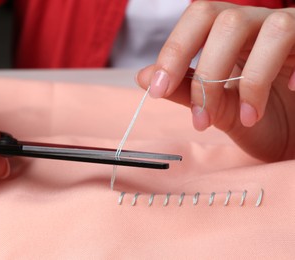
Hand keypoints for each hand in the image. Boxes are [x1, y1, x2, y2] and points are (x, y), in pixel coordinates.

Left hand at [136, 2, 294, 161]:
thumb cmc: (258, 117)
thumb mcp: (218, 108)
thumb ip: (184, 91)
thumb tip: (142, 76)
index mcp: (226, 34)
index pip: (197, 19)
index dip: (174, 50)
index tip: (157, 89)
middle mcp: (257, 25)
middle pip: (227, 20)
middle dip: (209, 70)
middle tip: (202, 116)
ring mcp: (291, 30)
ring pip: (273, 29)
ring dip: (253, 81)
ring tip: (249, 118)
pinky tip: (291, 90)